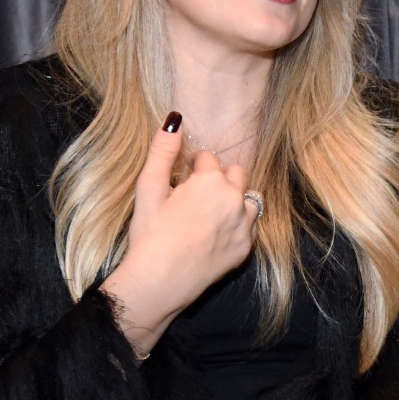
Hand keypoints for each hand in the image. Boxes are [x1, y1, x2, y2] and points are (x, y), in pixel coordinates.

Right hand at [100, 115, 260, 355]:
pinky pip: (249, 226)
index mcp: (212, 181)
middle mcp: (236, 200)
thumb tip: (175, 118)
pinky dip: (237, 224)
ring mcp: (245, 226)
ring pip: (249, 199)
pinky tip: (215, 234)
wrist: (159, 281)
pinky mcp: (246, 249)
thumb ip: (163, 150)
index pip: (208, 159)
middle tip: (195, 197)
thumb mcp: (149, 187)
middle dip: (218, 179)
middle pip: (236, 174)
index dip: (192, 168)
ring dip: (233, 200)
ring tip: (208, 214)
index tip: (181, 181)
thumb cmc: (150, 233)